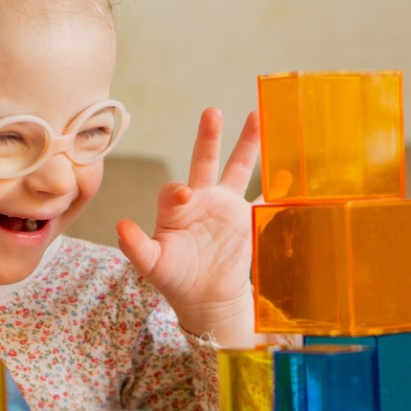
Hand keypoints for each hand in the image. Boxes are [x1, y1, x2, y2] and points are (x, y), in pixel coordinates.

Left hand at [117, 108, 258, 343]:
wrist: (205, 297)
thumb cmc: (174, 278)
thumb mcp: (152, 265)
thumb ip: (136, 247)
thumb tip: (120, 226)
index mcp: (175, 207)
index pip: (173, 190)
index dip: (176, 190)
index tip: (184, 195)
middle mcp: (201, 198)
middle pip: (204, 161)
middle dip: (208, 137)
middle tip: (211, 112)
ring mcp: (226, 205)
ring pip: (237, 168)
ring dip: (247, 143)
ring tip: (256, 115)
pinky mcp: (248, 219)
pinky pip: (265, 199)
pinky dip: (277, 186)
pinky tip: (289, 169)